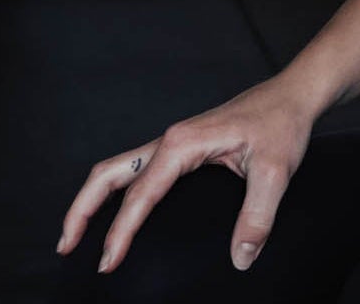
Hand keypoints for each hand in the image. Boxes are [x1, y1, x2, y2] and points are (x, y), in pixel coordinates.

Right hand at [56, 75, 319, 273]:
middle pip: (108, 174)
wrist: (293, 96)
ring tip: (75, 237)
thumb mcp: (277, 172)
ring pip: (117, 170)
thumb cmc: (282, 125)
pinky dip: (115, 194)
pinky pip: (136, 171)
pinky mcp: (181, 149)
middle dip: (81, 210)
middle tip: (66, 248)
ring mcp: (172, 143)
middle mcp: (169, 140)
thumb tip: (240, 257)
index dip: (121, 231)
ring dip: (91, 200)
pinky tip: (117, 216)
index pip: (140, 194)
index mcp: (183, 144)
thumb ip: (258, 216)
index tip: (108, 262)